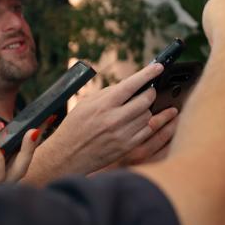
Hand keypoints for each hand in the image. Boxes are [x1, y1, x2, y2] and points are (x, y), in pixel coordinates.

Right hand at [36, 62, 167, 175]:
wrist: (66, 156)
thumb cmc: (74, 127)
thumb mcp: (86, 103)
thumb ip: (109, 93)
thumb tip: (131, 83)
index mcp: (103, 105)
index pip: (131, 85)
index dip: (147, 74)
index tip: (158, 67)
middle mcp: (114, 119)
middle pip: (146, 100)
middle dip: (149, 92)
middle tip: (147, 91)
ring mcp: (122, 134)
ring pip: (148, 115)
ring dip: (146, 109)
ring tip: (136, 109)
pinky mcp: (127, 147)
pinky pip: (147, 131)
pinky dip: (146, 124)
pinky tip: (138, 121)